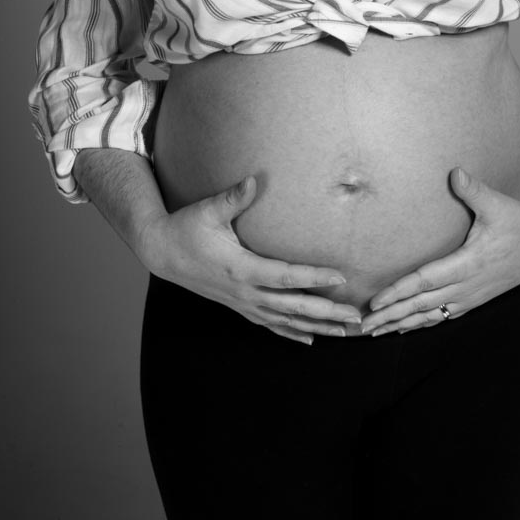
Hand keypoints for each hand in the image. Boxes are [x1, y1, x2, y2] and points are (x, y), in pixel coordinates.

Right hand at [138, 175, 361, 345]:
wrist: (162, 252)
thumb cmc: (186, 228)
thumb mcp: (207, 210)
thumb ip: (233, 197)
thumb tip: (253, 180)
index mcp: (241, 268)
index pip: (286, 276)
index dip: (314, 277)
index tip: (341, 278)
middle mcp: (244, 292)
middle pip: (293, 307)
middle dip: (327, 312)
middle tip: (357, 316)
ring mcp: (241, 303)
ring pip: (285, 321)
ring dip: (316, 326)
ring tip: (345, 332)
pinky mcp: (238, 306)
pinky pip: (269, 324)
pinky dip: (291, 333)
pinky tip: (311, 339)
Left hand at [360, 167, 519, 335]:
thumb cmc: (518, 221)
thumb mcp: (498, 203)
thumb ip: (474, 190)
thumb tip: (455, 172)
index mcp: (469, 263)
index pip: (426, 281)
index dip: (399, 292)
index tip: (376, 302)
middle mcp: (468, 285)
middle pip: (422, 305)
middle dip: (391, 315)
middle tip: (363, 325)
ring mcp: (471, 296)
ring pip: (430, 316)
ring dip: (402, 324)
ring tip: (374, 332)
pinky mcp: (474, 299)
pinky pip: (443, 316)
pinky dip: (421, 325)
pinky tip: (403, 329)